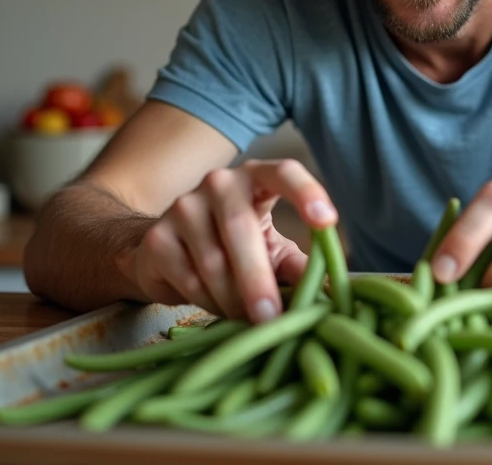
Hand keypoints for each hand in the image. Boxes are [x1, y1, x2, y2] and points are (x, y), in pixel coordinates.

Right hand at [116, 159, 337, 321]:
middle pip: (240, 229)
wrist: (169, 253)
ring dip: (233, 300)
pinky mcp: (157, 237)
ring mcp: (183, 206)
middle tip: (272, 319)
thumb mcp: (274, 251)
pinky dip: (207, 302)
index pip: (284, 172)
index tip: (327, 221)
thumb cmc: (236, 249)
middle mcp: (220, 183)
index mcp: (257, 178)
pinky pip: (188, 279)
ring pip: (213, 263)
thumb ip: (300, 265)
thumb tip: (334, 291)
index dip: (306, 192)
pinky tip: (217, 307)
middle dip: (257, 280)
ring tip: (248, 319)